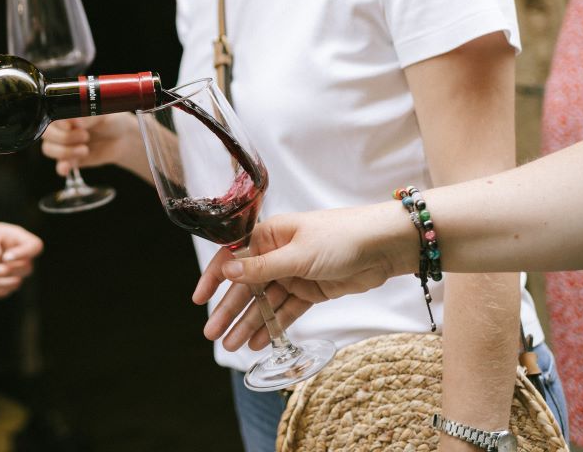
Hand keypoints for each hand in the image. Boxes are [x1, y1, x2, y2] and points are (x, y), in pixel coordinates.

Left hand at [0, 221, 43, 298]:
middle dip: (5, 271)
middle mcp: (21, 256)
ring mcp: (14, 272)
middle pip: (25, 268)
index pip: (34, 246)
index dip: (24, 253)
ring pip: (14, 283)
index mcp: (18, 238)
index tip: (5, 257)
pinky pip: (1, 292)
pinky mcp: (4, 284)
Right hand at [40, 113, 137, 175]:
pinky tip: (67, 168)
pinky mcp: (69, 159)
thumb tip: (75, 122)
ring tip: (85, 149)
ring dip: (66, 151)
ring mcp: (62, 144)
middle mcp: (59, 127)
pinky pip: (58, 165)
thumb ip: (88, 116)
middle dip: (64, 137)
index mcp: (64, 112)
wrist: (122, 138)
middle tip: (85, 136)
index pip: (50, 115)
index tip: (71, 126)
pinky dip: (62, 167)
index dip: (58, 123)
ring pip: (49, 149)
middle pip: (46, 134)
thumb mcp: (102, 113)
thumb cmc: (110, 120)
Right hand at [193, 202, 411, 350]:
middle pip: (247, 286)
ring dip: (250, 323)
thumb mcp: (298, 254)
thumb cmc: (341, 237)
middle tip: (212, 334)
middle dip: (229, 310)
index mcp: (270, 235)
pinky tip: (259, 343)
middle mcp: (278, 254)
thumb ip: (262, 267)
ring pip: (265, 303)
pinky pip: (287, 311)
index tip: (198, 299)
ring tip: (232, 346)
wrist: (384, 247)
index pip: (233, 257)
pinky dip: (273, 326)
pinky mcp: (311, 291)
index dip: (214, 278)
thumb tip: (227, 271)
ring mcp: (294, 274)